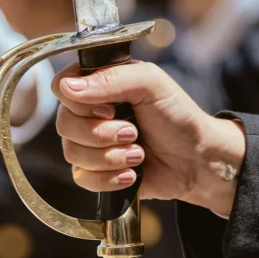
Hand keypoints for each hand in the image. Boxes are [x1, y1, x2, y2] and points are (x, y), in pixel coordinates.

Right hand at [51, 61, 245, 216]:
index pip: (61, 86)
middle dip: (102, 133)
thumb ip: (111, 78)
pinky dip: (109, 178)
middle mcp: (90, 113)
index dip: (80, 101)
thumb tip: (67, 88)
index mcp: (99, 85)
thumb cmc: (178, 116)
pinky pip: (82, 179)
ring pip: (72, 153)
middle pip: (63, 123)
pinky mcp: (96, 173)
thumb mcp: (151, 83)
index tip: (111, 107)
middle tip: (134, 133)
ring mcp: (91, 144)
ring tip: (139, 154)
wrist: (197, 160)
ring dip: (110, 157)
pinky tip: (132, 174)